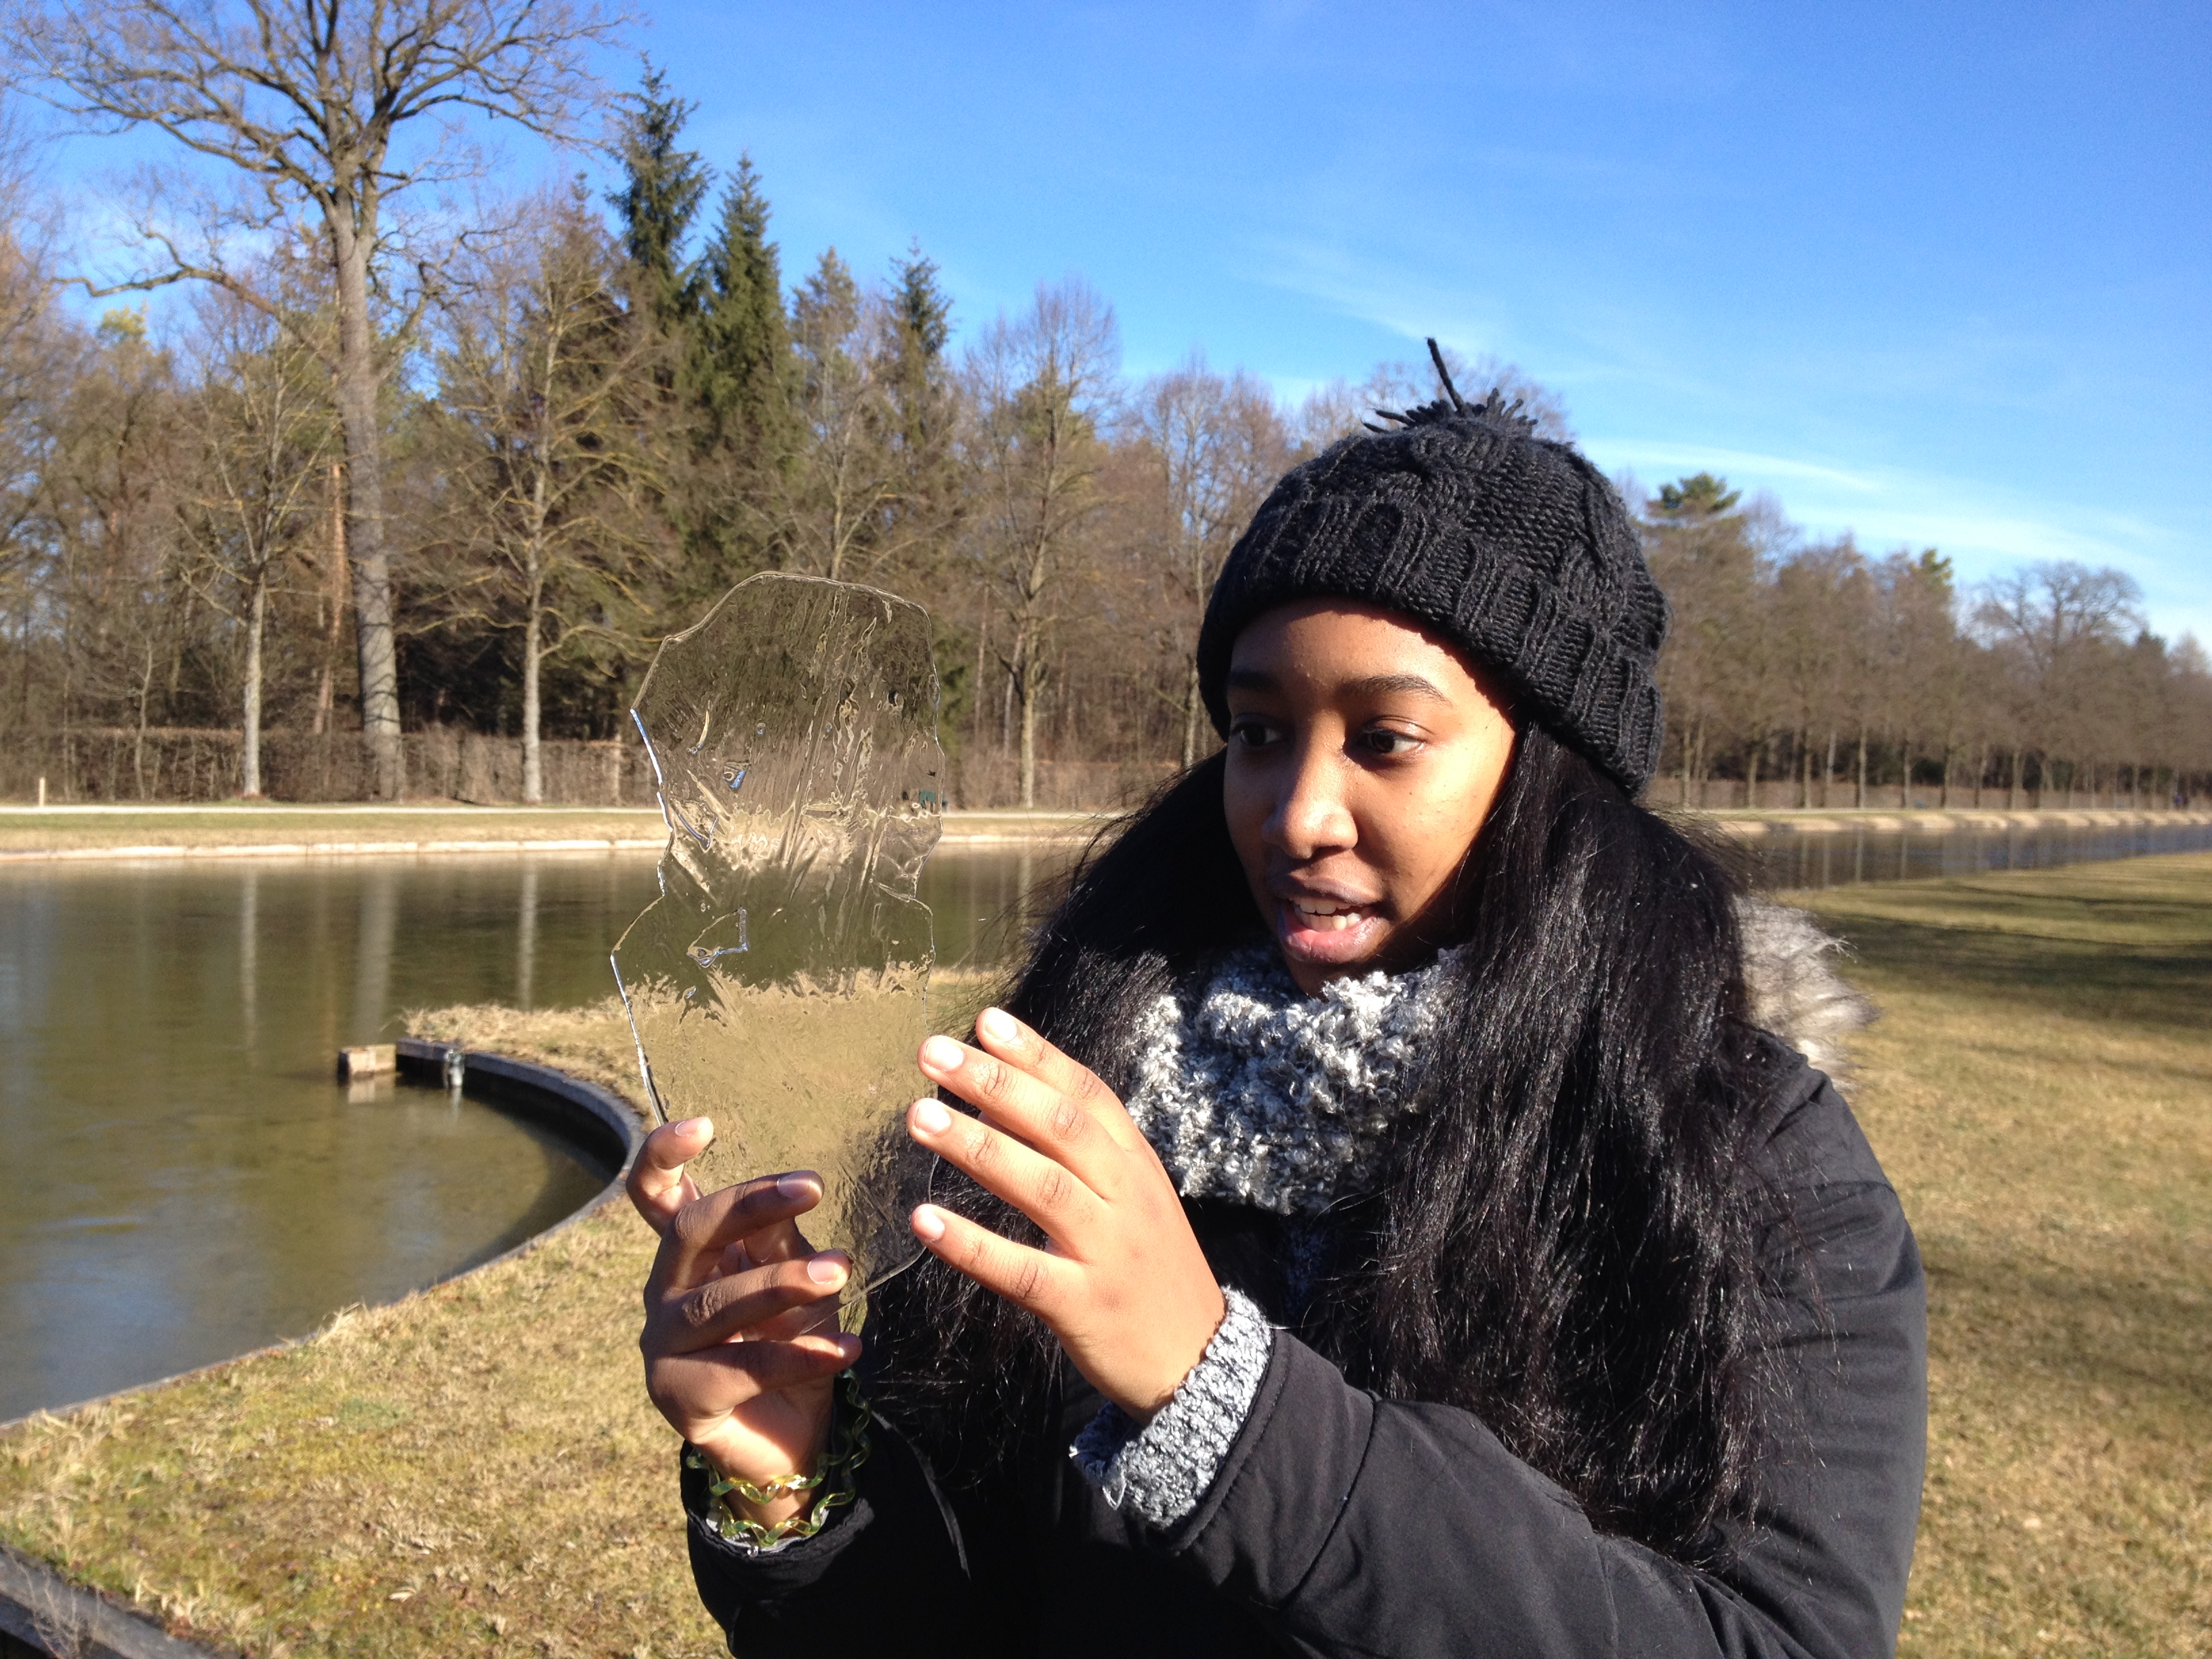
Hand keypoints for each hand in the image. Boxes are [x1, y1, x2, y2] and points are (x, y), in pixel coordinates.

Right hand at [628, 1119, 860, 1524]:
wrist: (794, 1437)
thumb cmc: (792, 1342)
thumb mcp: (795, 1277)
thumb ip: (781, 1239)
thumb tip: (790, 1193)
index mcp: (688, 1254)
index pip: (654, 1196)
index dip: (663, 1157)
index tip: (703, 1124)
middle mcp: (665, 1294)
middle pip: (689, 1232)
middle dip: (750, 1204)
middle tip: (815, 1189)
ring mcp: (664, 1347)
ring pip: (717, 1303)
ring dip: (784, 1283)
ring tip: (840, 1273)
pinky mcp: (682, 1399)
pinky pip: (744, 1369)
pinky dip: (802, 1356)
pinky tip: (851, 1348)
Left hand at [907, 1008, 1225, 1417]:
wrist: (1198, 1361)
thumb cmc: (1146, 1268)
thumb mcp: (1131, 1197)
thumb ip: (1078, 1150)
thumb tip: (997, 1097)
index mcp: (1135, 1163)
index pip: (1087, 1093)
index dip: (1037, 1055)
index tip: (985, 1021)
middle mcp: (1126, 1197)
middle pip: (1061, 1127)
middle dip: (996, 1084)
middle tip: (933, 1053)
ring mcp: (1108, 1251)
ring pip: (1042, 1187)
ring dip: (978, 1147)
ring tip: (919, 1117)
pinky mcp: (1084, 1306)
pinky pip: (1023, 1271)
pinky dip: (973, 1245)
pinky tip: (925, 1221)